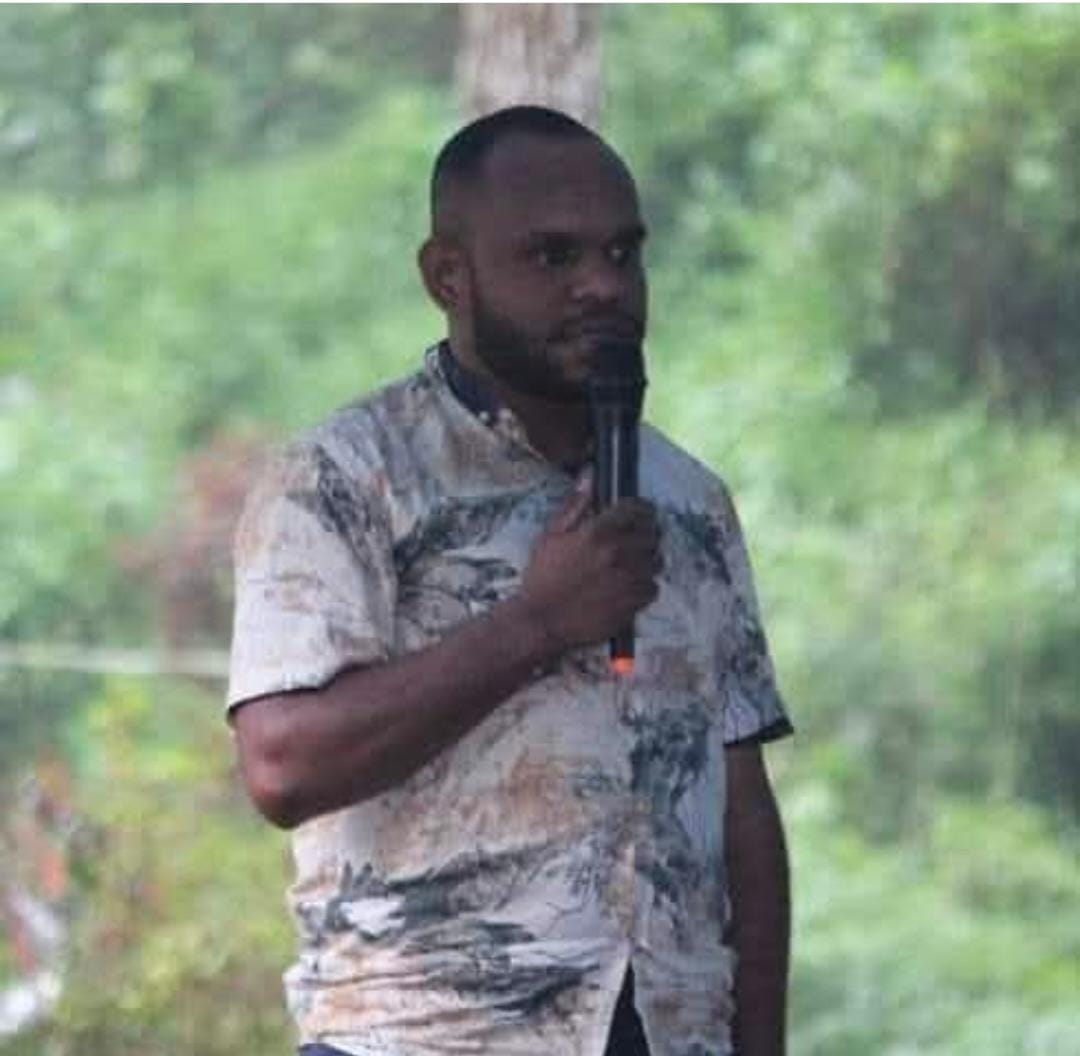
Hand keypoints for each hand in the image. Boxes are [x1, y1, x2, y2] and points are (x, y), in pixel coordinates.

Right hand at [520, 486, 661, 650]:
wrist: (541, 621)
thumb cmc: (543, 577)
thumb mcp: (551, 536)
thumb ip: (575, 505)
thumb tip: (589, 475)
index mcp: (599, 532)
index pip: (637, 509)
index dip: (640, 509)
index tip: (638, 513)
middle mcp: (619, 553)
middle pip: (652, 534)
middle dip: (645, 534)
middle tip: (633, 540)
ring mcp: (629, 579)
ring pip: (656, 561)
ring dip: (647, 560)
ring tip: (630, 564)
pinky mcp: (633, 603)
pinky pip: (653, 587)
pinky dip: (645, 586)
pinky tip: (628, 586)